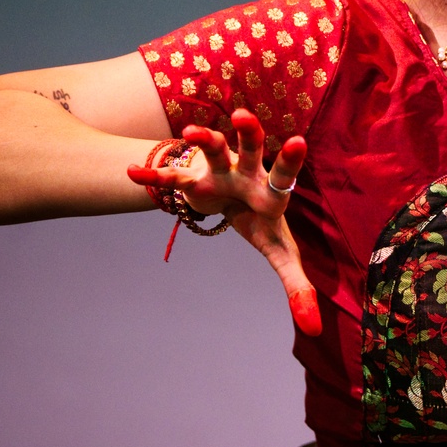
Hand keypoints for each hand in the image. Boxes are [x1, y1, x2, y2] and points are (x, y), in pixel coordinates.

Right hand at [126, 110, 321, 335]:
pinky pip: (172, 176)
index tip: (297, 140)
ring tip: (193, 132)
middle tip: (243, 116)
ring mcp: (219, 173)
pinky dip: (154, 175)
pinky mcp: (193, 179)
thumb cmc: (261, 221)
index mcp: (271, 191)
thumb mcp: (279, 253)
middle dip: (248, 133)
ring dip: (204, 140)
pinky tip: (132, 171)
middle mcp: (248, 173)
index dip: (290, 160)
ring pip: (213, 151)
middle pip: (251, 150)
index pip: (284, 176)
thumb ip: (297, 286)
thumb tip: (314, 330)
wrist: (233, 197)